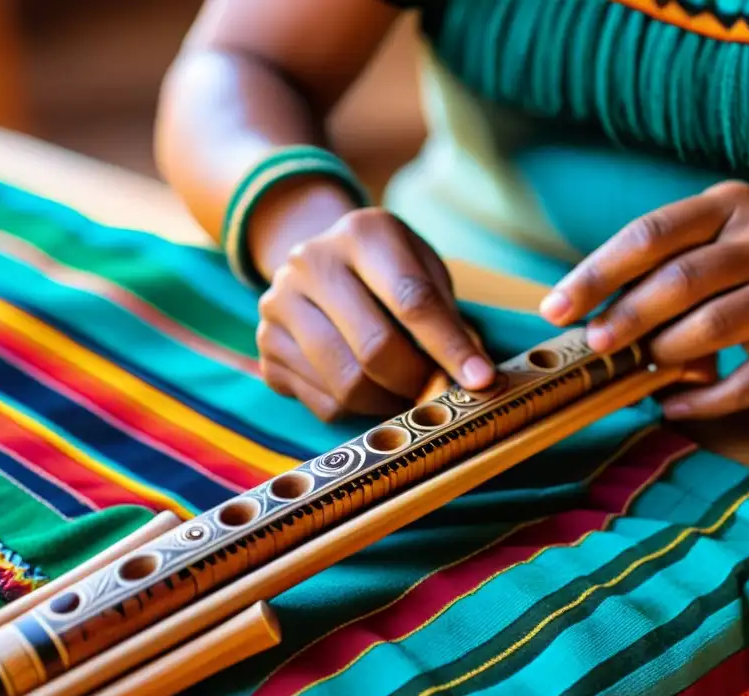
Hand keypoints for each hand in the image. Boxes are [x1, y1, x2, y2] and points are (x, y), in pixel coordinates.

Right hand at [256, 208, 494, 420]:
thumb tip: (474, 379)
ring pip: (347, 384)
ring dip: (389, 402)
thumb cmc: (388, 271)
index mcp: (362, 233)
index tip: (481, 382)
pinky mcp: (267, 347)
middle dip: (417, 382)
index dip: (451, 347)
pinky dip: (357, 409)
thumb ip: (447, 317)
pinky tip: (369, 389)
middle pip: (375, 348)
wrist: (319, 262)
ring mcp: (279, 305)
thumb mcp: (424, 270)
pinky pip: (323, 403)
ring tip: (406, 391)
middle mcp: (310, 263)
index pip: (413, 300)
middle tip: (438, 391)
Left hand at [539, 181, 748, 418]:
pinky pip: (742, 381)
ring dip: (663, 356)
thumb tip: (591, 316)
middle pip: (676, 280)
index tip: (554, 309)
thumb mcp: (728, 249)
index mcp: (731, 206)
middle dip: (623, 318)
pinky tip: (673, 407)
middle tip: (594, 346)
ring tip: (643, 372)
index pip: (649, 234)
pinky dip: (700, 400)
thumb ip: (668, 271)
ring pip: (708, 327)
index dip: (595, 274)